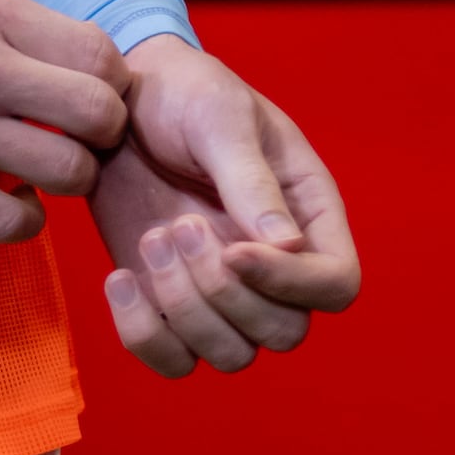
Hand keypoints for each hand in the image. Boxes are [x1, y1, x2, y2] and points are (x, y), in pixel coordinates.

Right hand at [0, 0, 128, 243]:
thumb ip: (11, 21)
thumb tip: (78, 55)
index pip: (97, 52)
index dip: (111, 81)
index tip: (92, 94)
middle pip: (97, 113)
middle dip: (105, 133)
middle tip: (83, 138)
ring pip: (64, 172)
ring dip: (69, 179)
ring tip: (48, 170)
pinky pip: (9, 221)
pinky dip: (24, 219)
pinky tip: (10, 201)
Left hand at [92, 39, 359, 378]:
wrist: (117, 104)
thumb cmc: (184, 94)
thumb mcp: (220, 118)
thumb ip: (250, 179)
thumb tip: (286, 246)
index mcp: (308, 212)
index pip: (337, 283)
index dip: (292, 283)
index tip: (233, 248)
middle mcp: (274, 263)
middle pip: (286, 331)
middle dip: (226, 293)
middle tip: (181, 224)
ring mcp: (222, 289)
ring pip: (232, 354)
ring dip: (185, 310)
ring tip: (152, 237)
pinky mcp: (168, 302)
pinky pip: (171, 359)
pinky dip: (143, 334)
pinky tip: (119, 277)